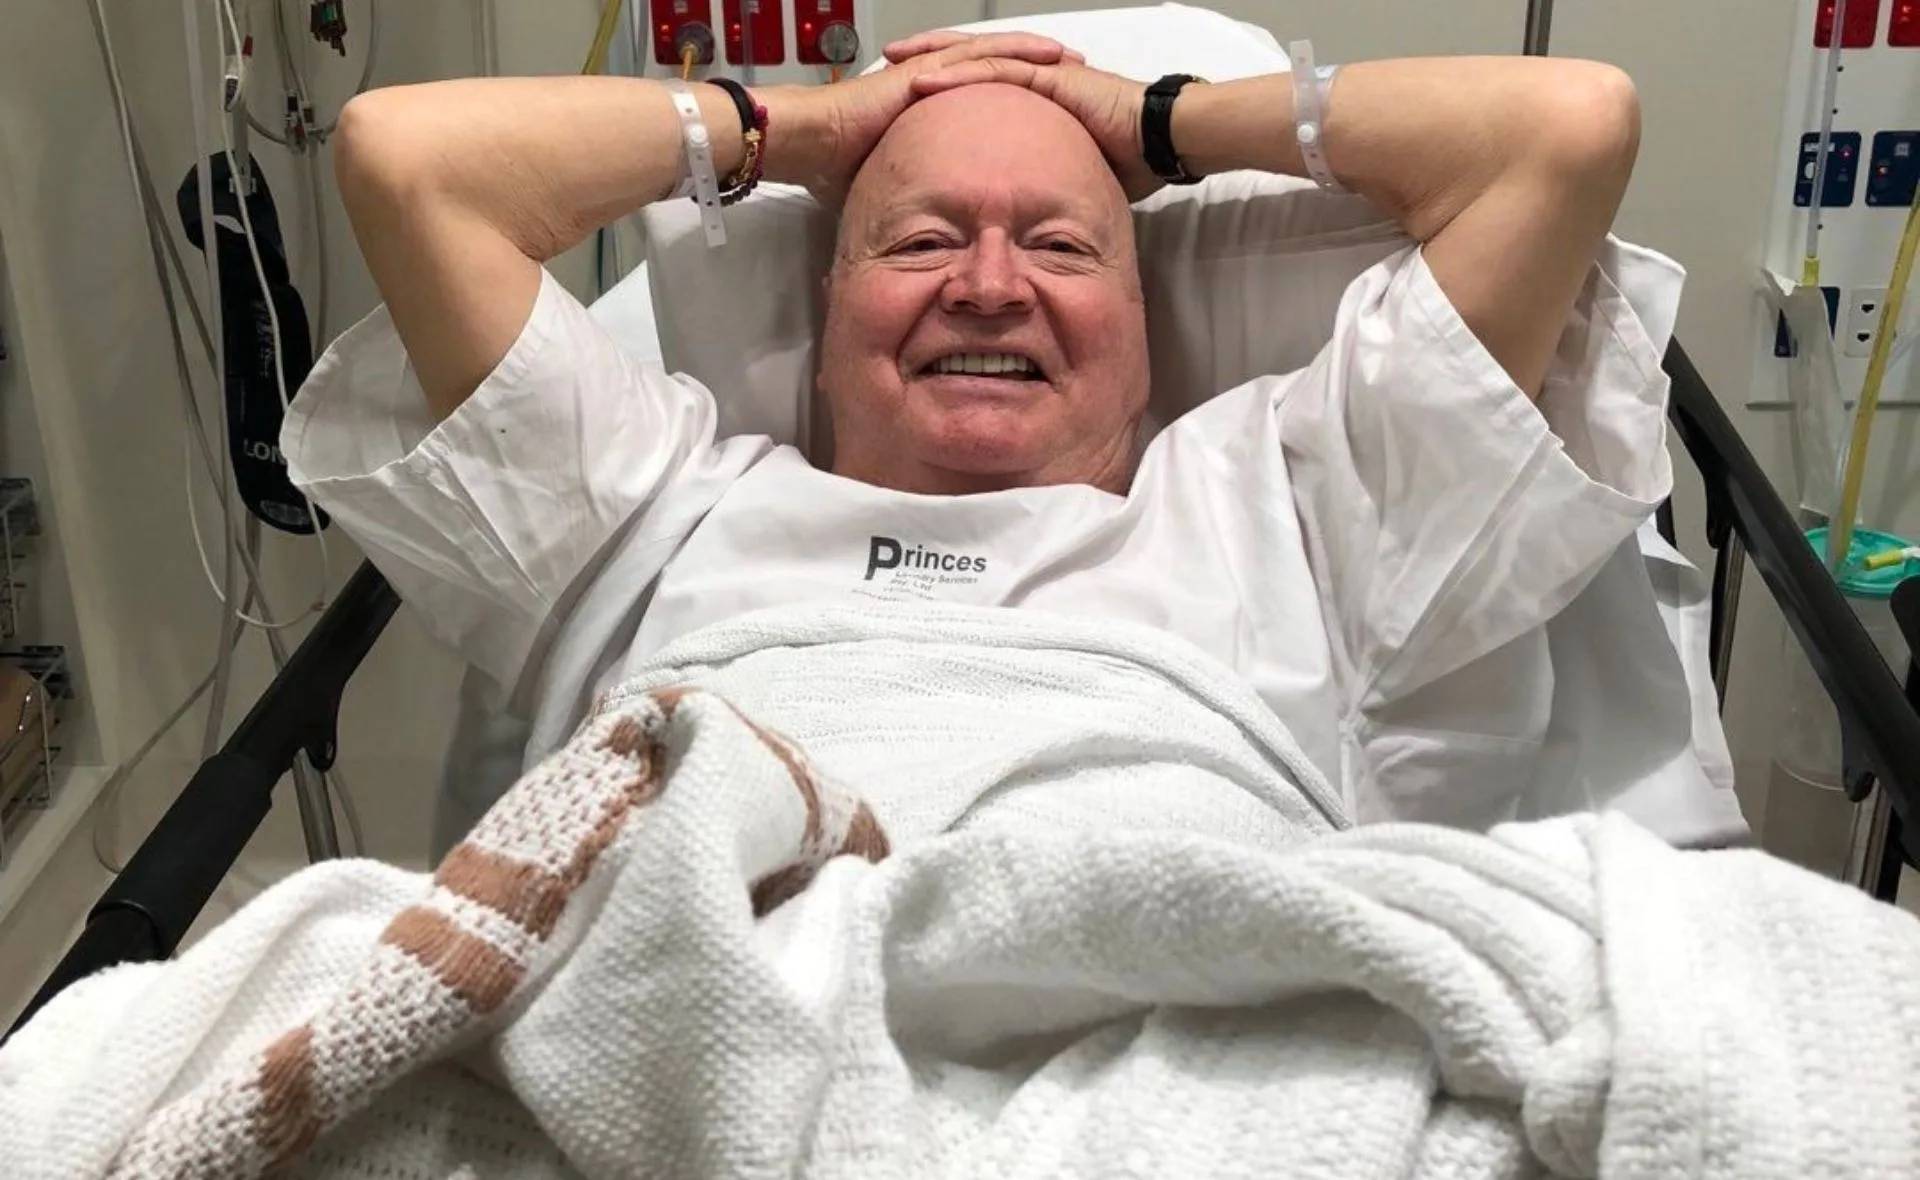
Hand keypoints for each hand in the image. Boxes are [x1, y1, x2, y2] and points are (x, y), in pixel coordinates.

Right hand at [762, 31, 1082, 203]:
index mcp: (932, 110)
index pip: (987, 100)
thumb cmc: (837, 167)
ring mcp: (931, 73)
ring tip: (1072, 61)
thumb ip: (919, 210)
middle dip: (1040, 74)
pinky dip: (1011, 53)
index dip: (1024, 103)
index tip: (1060, 113)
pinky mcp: (925, 70)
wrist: (809, 144)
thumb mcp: (895, 192)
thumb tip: (934, 250)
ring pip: (994, 56)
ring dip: (1036, 57)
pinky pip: (976, 56)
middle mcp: (935, 86)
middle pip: (999, 72)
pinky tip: (1043, 55)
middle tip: (1080, 78)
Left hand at [895, 43, 1158, 201]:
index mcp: (1033, 100)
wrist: (1162, 141)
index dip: (941, 88)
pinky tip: (926, 79)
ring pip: (974, 59)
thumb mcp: (1068, 178)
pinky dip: (960, 74)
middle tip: (885, 66)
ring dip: (931, 61)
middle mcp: (1033, 80)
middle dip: (924, 61)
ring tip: (894, 65)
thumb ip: (1040, 191)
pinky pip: (996, 70)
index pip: (977, 86)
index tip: (904, 98)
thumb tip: (1021, 226)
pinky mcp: (1049, 75)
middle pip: (967, 63)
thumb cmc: (1129, 161)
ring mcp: (1040, 73)